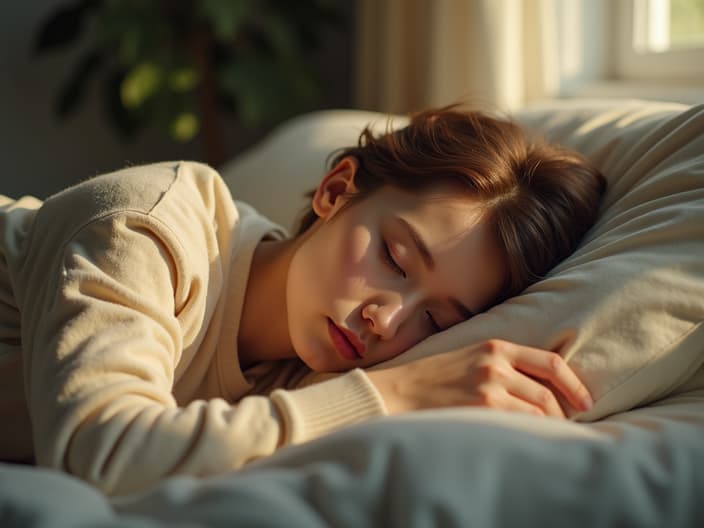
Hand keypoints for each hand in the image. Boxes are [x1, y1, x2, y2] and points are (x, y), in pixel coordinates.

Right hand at [367, 339, 592, 417]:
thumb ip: (502, 362)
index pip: (551, 362)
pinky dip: (530, 433)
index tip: (585, 401)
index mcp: (495, 345)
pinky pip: (519, 424)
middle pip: (548, 392)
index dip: (575, 384)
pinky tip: (527, 439)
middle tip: (566, 427)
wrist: (397, 389)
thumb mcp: (469, 354)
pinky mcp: (481, 407)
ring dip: (548, 427)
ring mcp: (489, 386)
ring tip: (546, 436)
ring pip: (538, 411)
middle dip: (563, 414)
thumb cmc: (432, 375)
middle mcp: (496, 363)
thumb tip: (540, 385)